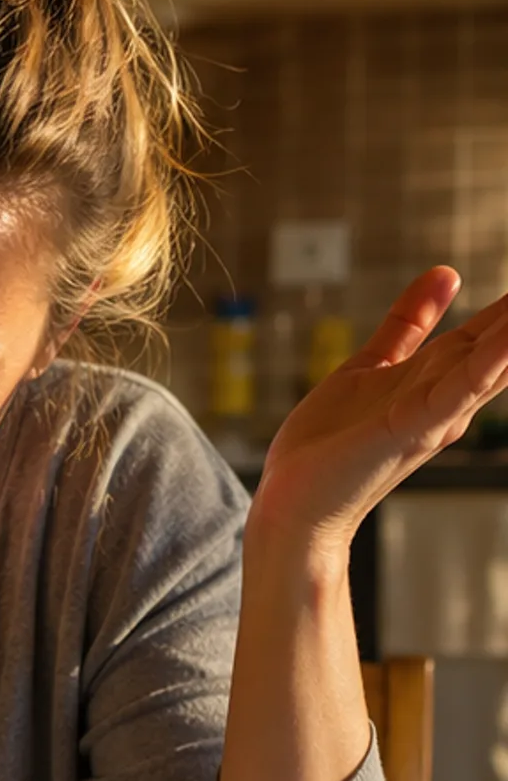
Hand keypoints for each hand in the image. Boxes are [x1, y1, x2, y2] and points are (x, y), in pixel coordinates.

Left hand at [251, 268, 507, 561]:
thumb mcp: (374, 365)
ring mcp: (433, 414)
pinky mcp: (409, 427)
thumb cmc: (327, 446)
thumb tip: (447, 273)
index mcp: (439, 378)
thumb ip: (410, 322)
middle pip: (503, 345)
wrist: (294, 508)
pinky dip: (486, 363)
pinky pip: (455, 390)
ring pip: (491, 363)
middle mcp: (448, 398)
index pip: (493, 331)